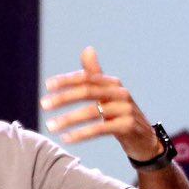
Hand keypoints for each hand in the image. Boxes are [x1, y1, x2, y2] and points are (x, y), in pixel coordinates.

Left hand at [42, 46, 162, 158]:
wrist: (144, 139)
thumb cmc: (121, 115)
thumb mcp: (108, 95)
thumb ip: (95, 74)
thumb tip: (88, 49)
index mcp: (113, 83)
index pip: (87, 77)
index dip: (67, 80)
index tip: (47, 85)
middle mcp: (120, 93)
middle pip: (88, 92)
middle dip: (63, 98)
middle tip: (43, 105)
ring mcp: (126, 110)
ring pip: (92, 112)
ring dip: (68, 119)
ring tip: (50, 126)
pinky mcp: (128, 126)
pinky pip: (100, 129)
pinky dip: (81, 134)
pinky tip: (66, 138)